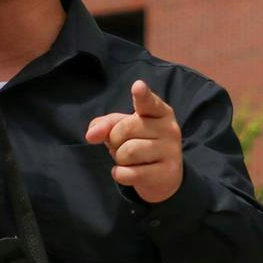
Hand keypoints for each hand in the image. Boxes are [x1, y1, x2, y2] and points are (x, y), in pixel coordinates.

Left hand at [84, 79, 183, 204]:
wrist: (163, 176)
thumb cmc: (140, 144)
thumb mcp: (123, 129)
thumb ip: (105, 124)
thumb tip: (91, 135)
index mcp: (160, 112)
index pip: (149, 102)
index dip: (142, 95)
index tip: (137, 86)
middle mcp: (169, 128)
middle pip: (126, 129)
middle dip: (116, 140)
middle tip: (125, 146)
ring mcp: (171, 151)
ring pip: (128, 152)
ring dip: (120, 159)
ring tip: (131, 160)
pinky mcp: (167, 173)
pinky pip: (129, 173)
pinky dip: (121, 174)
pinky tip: (130, 172)